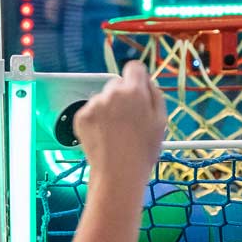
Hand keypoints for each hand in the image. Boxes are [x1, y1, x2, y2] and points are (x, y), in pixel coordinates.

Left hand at [74, 60, 166, 191]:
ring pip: (103, 98)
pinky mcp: (81, 116)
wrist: (118, 174)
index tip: (138, 91)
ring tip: (115, 132)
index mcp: (134, 91)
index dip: (137, 78)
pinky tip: (104, 136)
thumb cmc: (143, 150)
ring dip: (108, 108)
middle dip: (123, 96)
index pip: (134, 67)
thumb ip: (154, 94)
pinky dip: (96, 120)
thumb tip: (146, 80)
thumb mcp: (161, 121)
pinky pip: (90, 110)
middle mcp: (111, 93)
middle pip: (117, 84)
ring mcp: (94, 104)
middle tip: (128, 120)